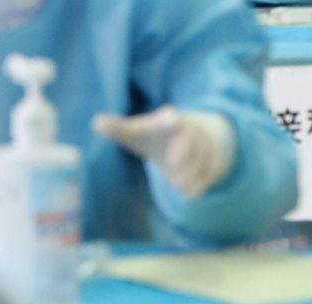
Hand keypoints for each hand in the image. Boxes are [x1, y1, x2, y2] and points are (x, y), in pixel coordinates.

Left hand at [93, 105, 235, 198]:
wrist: (200, 136)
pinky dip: (201, 183)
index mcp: (170, 120)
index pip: (171, 117)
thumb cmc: (160, 135)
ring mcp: (206, 144)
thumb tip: (96, 122)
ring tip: (178, 186)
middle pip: (191, 137)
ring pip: (203, 156)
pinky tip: (189, 193)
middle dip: (185, 151)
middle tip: (173, 169)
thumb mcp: (140, 132)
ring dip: (191, 172)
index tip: (170, 121)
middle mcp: (191, 130)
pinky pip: (211, 171)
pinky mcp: (215, 159)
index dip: (169, 120)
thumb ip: (119, 128)